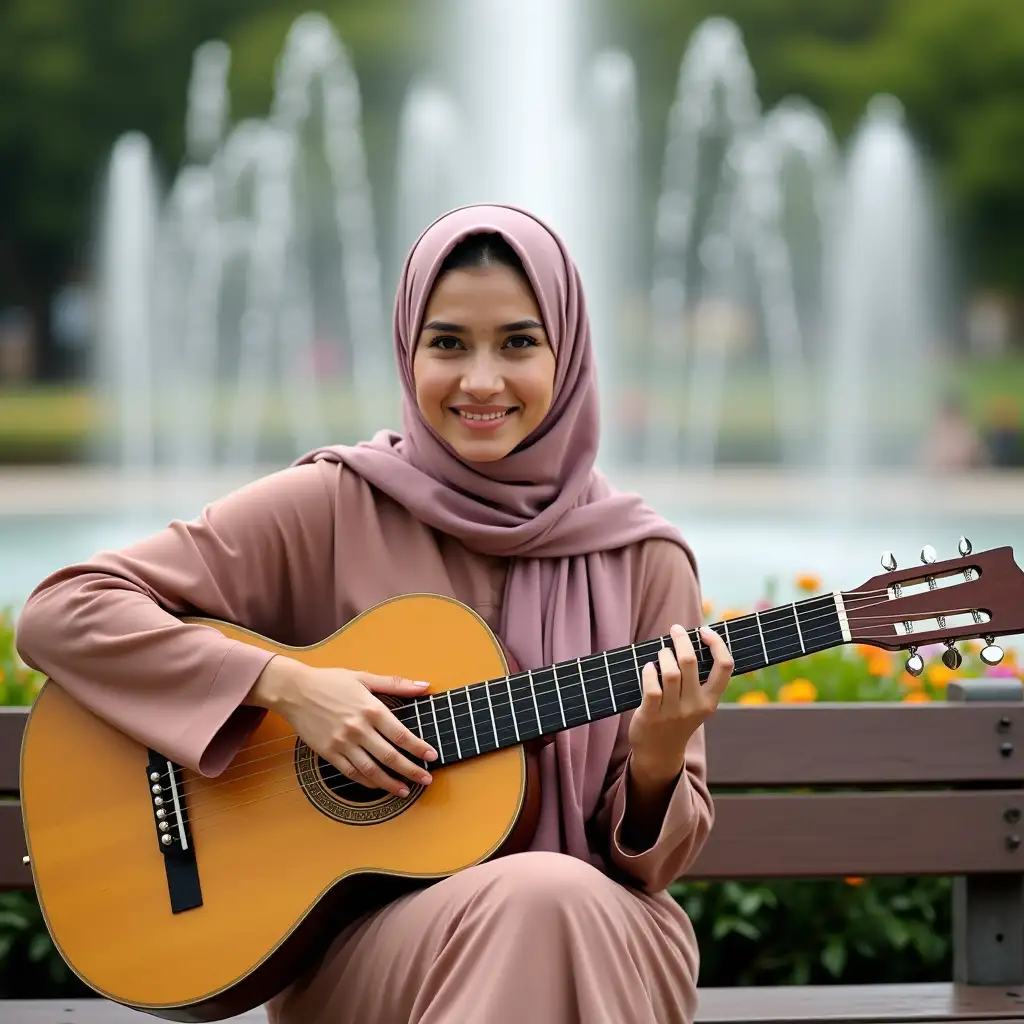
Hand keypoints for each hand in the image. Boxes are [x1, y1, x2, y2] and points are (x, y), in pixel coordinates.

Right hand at [249, 656, 437, 796]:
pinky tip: (378, 785)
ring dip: (390, 783)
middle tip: (426, 779)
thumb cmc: (331, 681)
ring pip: (371, 770)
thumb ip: (396, 684)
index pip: (401, 734)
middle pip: (390, 756)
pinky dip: (367, 782)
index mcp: (371, 709)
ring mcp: (342, 743)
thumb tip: (424, 686)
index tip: (432, 756)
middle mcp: (358, 728)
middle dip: (411, 770)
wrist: (295, 690)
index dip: (419, 748)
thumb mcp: (364, 678)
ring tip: (405, 790)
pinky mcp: (329, 753)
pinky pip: (351, 773)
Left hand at [628, 624, 733, 784]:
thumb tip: (690, 640)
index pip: (725, 667)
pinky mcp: (651, 716)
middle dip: (682, 640)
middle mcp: (695, 706)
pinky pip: (652, 688)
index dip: (718, 644)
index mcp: (711, 701)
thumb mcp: (696, 703)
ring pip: (671, 673)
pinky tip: (648, 668)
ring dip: (664, 655)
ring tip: (662, 653)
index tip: (705, 630)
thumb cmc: (677, 718)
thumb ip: (697, 679)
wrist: (659, 754)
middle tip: (675, 630)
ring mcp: (673, 712)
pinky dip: (649, 672)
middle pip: (691, 663)